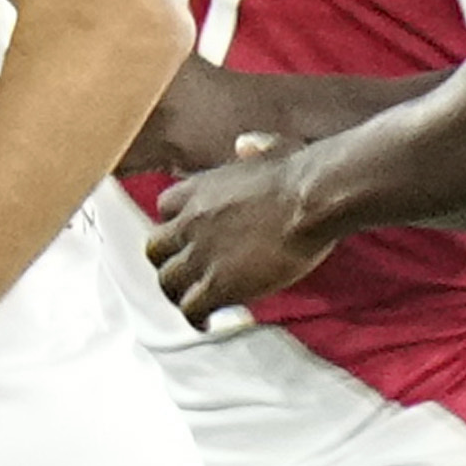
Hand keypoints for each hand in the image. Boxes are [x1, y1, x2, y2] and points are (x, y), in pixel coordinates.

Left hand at [146, 139, 336, 326]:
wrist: (310, 201)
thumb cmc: (299, 176)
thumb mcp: (271, 151)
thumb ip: (253, 150)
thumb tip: (246, 144)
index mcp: (199, 188)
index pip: (165, 209)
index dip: (177, 226)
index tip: (191, 237)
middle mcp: (189, 221)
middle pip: (155, 250)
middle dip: (169, 263)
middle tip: (188, 276)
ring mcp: (199, 255)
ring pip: (167, 283)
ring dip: (180, 294)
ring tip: (196, 304)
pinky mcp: (217, 284)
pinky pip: (191, 309)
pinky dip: (197, 318)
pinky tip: (210, 321)